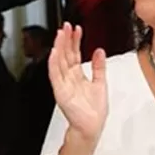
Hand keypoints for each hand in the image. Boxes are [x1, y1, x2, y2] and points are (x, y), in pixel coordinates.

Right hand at [47, 23, 106, 142]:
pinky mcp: (60, 91)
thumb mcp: (101, 83)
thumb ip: (99, 67)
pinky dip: (53, 63)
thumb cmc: (94, 111)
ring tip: (60, 34)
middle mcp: (69, 77)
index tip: (76, 29)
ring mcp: (63, 83)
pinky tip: (54, 52)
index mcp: (78, 75)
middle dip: (65, 39)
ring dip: (59, 47)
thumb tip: (99, 51)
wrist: (91, 128)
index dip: (75, 41)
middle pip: (65, 54)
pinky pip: (54, 75)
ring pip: (59, 61)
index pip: (74, 53)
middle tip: (66, 26)